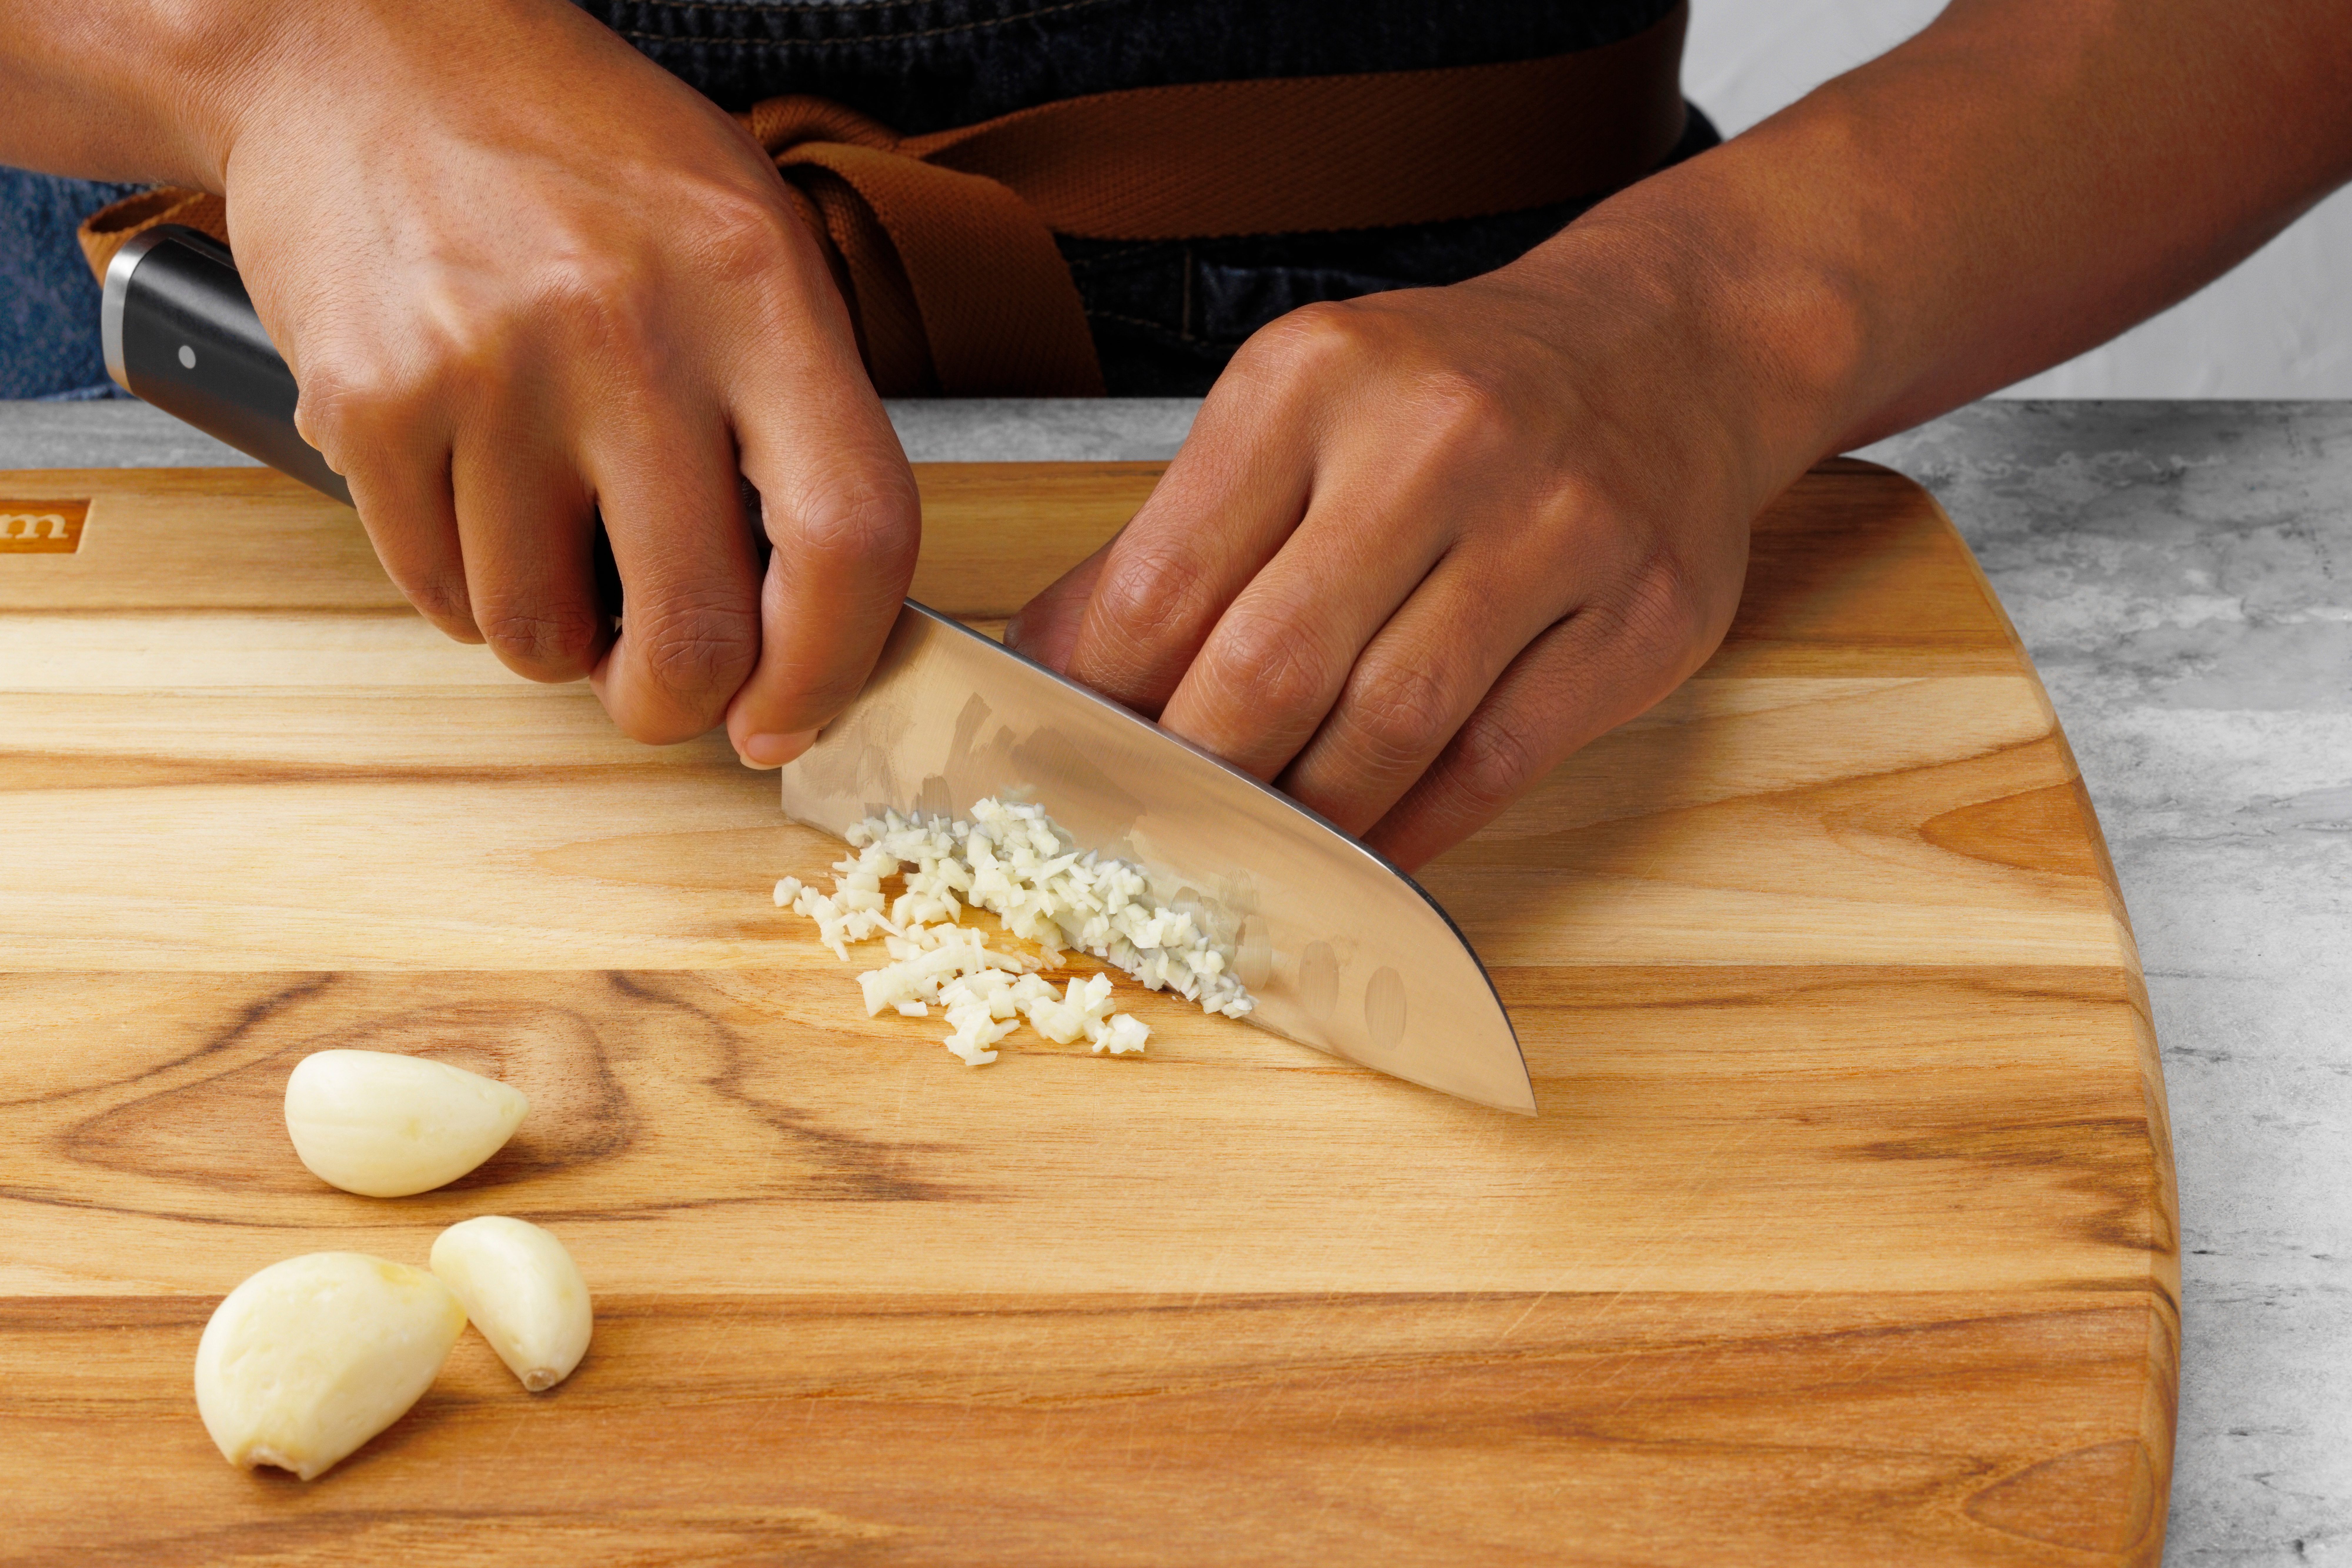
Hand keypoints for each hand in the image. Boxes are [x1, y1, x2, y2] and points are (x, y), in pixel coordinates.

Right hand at [212, 0, 916, 759]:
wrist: (363, 48)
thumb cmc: (580, 154)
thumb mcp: (746, 235)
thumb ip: (799, 415)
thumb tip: (816, 614)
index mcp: (755, 292)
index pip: (848, 538)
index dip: (833, 667)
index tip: (792, 717)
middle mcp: (630, 334)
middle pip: (696, 632)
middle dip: (682, 702)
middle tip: (666, 679)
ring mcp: (490, 374)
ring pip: (547, 639)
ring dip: (563, 645)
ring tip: (564, 555)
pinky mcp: (373, 406)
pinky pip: (443, 596)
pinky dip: (473, 596)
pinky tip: (486, 510)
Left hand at [1007, 238, 1802, 869]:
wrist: (1668, 345)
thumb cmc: (1452, 393)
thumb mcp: (1296, 412)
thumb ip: (1174, 542)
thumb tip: (1047, 671)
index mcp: (1314, 379)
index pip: (1164, 584)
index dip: (1103, 702)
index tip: (1077, 765)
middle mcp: (1437, 439)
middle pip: (1270, 668)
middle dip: (1199, 776)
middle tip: (1160, 830)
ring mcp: (1556, 527)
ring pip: (1388, 728)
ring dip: (1305, 819)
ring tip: (1259, 852)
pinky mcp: (1643, 613)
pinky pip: (1495, 761)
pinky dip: (1414, 827)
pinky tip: (1366, 853)